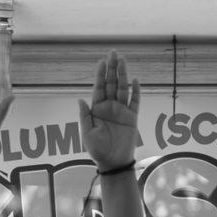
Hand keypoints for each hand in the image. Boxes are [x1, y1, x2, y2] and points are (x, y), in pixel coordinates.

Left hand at [79, 51, 140, 170]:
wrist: (113, 163)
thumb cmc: (98, 150)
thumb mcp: (87, 134)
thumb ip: (84, 116)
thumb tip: (80, 99)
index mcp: (97, 110)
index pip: (99, 88)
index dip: (101, 75)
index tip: (102, 62)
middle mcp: (110, 107)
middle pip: (112, 84)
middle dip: (112, 69)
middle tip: (113, 53)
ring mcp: (122, 111)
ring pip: (123, 89)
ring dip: (123, 75)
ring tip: (123, 61)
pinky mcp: (132, 118)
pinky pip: (135, 102)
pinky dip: (135, 92)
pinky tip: (135, 81)